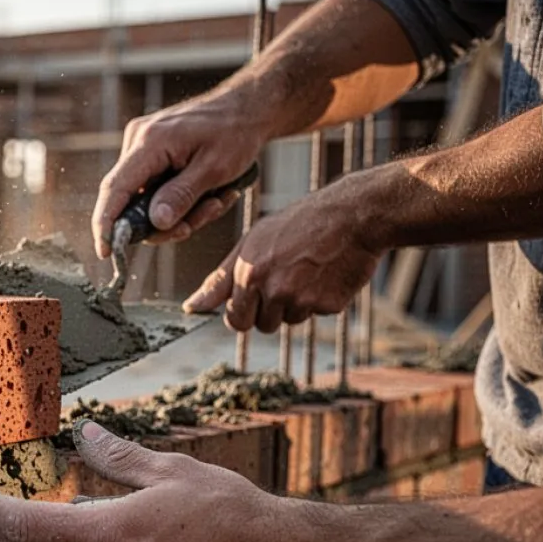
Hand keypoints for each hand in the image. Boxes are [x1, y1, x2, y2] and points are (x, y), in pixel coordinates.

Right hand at [91, 90, 269, 257]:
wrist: (247, 107)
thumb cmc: (235, 132)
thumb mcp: (215, 168)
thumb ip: (182, 195)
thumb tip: (156, 223)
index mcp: (150, 142)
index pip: (115, 188)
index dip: (105, 223)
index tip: (104, 252)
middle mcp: (138, 142)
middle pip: (133, 202)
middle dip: (166, 222)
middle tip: (202, 219)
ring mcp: (143, 147)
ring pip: (148, 201)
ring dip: (183, 212)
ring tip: (216, 200)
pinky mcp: (152, 154)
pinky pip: (156, 191)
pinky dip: (182, 201)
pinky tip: (209, 193)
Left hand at [183, 174, 385, 332]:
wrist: (351, 215)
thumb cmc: (296, 225)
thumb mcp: (251, 243)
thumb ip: (220, 280)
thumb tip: (191, 307)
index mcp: (248, 274)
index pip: (234, 320)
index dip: (243, 311)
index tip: (253, 297)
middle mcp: (273, 289)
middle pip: (261, 326)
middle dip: (267, 312)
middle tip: (282, 281)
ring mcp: (302, 299)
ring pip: (289, 321)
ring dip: (294, 305)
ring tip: (305, 271)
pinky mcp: (328, 305)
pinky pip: (315, 315)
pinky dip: (319, 300)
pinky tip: (324, 274)